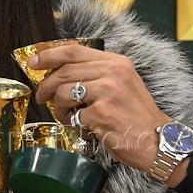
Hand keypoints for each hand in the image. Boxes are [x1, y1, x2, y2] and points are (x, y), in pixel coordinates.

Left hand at [29, 44, 170, 171]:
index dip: (49, 55)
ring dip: (59, 108)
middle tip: (41, 97)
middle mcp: (113, 72)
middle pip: (64, 71)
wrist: (158, 141)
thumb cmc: (136, 117)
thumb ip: (96, 74)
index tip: (34, 62)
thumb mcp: (122, 85)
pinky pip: (74, 115)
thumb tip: (59, 73)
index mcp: (116, 62)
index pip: (74, 50)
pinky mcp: (101, 113)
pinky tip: (84, 128)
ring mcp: (107, 92)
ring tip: (68, 117)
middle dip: (46, 86)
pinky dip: (74, 124)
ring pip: (63, 93)